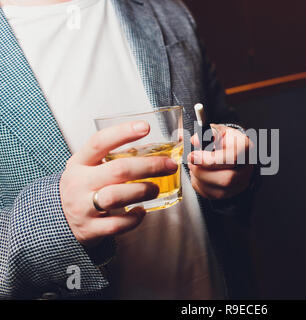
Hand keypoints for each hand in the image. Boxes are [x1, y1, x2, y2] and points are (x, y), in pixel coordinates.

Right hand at [60, 121, 178, 246]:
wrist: (58, 220)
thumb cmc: (83, 188)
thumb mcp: (88, 168)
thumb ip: (112, 158)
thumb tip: (154, 150)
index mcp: (80, 163)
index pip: (99, 142)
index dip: (123, 133)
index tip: (146, 127)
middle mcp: (79, 183)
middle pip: (118, 170)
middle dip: (149, 166)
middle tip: (168, 165)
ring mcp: (83, 207)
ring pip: (116, 196)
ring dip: (142, 191)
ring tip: (155, 189)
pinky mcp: (90, 229)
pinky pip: (117, 224)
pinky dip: (134, 218)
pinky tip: (141, 211)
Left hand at [188, 124, 253, 199]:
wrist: (232, 150)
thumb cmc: (224, 140)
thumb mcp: (216, 131)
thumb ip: (204, 133)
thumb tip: (196, 140)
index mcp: (245, 147)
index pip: (230, 158)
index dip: (208, 160)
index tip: (193, 156)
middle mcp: (247, 167)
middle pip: (226, 179)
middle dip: (202, 172)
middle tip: (191, 162)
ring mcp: (241, 182)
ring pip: (219, 191)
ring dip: (199, 179)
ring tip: (193, 167)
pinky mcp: (232, 192)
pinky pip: (212, 195)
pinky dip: (200, 186)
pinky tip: (198, 175)